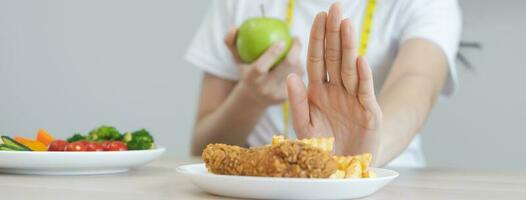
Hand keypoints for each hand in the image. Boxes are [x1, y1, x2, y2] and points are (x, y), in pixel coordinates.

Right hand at [224, 28, 303, 106]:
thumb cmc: (246, 71)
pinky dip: (299, 66)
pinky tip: (298, 59)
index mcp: (251, 78)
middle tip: (296, 38)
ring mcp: (278, 94)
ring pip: (295, 71)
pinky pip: (299, 77)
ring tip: (295, 47)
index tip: (282, 40)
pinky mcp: (288, 96)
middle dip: (295, 50)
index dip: (272, 54)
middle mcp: (265, 88)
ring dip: (298, 57)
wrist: (254, 98)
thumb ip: (232, 43)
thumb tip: (233, 27)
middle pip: (286, 68)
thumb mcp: (237, 59)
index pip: (261, 67)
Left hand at [287, 3, 381, 156]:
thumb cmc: (323, 147)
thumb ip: (296, 102)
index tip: (317, 17)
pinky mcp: (369, 112)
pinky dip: (362, 75)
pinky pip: (364, 90)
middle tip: (334, 8)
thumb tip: (291, 75)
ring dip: (347, 46)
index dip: (317, 39)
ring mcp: (353, 99)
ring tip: (345, 23)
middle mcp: (336, 91)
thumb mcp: (304, 126)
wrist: (344, 168)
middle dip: (333, 33)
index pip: (317, 60)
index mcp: (318, 92)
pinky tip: (359, 58)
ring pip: (349, 68)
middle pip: (334, 57)